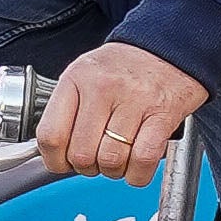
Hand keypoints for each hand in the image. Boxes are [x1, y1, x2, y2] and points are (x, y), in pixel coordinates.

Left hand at [43, 39, 207, 185]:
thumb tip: (54, 154)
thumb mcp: (84, 74)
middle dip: (87, 168)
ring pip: (111, 160)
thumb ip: (66, 110)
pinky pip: (143, 160)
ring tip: (118, 158)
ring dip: (114, 171)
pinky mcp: (162, 115)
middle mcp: (103, 87)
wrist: (169, 46)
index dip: (54, 160)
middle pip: (81, 154)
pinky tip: (136, 167)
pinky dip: (137, 174)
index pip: (51, 134)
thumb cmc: (125, 66)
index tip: (61, 164)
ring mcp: (134, 101)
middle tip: (95, 159)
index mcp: (77, 78)